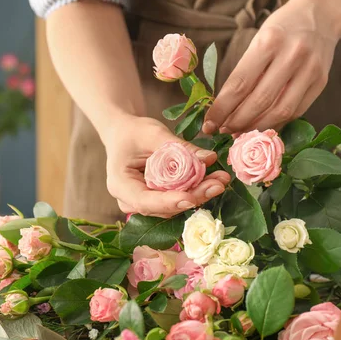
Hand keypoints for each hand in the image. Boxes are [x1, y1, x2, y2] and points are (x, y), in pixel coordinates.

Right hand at [103, 114, 230, 217]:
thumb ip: (180, 148)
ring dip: (198, 195)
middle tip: (218, 184)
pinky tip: (212, 181)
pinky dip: (194, 191)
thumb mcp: (154, 134)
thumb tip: (210, 158)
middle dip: (193, 197)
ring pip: (172, 207)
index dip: (169, 202)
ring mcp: (142, 203)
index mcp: (120, 184)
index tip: (191, 198)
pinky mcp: (155, 201)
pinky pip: (175, 201)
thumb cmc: (133, 131)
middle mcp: (129, 200)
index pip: (145, 201)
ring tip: (220, 180)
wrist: (123, 133)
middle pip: (163, 208)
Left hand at [202, 0, 338, 134]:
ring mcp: (310, 70)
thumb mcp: (258, 39)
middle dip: (237, 121)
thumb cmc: (281, 29)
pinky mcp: (321, 82)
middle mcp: (292, 55)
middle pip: (260, 101)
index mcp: (269, 41)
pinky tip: (262, 127)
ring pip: (280, 111)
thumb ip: (245, 71)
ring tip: (240, 132)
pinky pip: (296, 111)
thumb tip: (225, 108)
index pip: (240, 83)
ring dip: (256, 127)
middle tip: (223, 131)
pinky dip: (276, 123)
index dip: (222, 108)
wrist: (321, 14)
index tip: (209, 123)